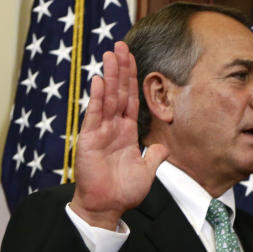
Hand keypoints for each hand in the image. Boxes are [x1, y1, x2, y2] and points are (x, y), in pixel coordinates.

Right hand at [71, 41, 167, 228]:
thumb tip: (164, 147)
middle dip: (121, 69)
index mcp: (127, 132)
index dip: (133, 80)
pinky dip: (98, 97)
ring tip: (111, 53)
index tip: (133, 60)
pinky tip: (100, 80)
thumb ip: (155, 156)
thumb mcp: (148, 171)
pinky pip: (95, 114)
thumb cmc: (124, 190)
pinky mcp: (89, 138)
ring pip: (107, 97)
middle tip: (121, 45)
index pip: (131, 100)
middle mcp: (113, 127)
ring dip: (110, 75)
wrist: (108, 206)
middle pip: (119, 92)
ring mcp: (100, 131)